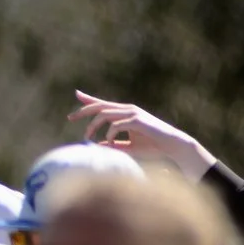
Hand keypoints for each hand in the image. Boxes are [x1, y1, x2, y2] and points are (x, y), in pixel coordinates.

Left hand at [69, 91, 214, 178]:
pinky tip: (108, 145)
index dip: (88, 100)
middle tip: (70, 118)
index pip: (102, 103)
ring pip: (104, 114)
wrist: (173, 146)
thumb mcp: (129, 146)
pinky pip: (115, 126)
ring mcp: (132, 113)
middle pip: (99, 106)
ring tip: (87, 138)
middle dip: (83, 111)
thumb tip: (97, 145)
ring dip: (92, 127)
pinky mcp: (137, 120)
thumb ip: (113, 143)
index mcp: (125, 113)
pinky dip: (108, 135)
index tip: (76, 98)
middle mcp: (127, 109)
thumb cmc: (153, 146)